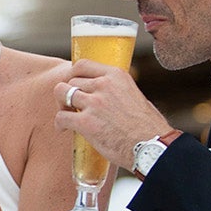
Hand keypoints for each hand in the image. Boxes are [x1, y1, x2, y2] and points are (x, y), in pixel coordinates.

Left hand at [54, 60, 174, 169]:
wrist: (151, 146)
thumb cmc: (147, 126)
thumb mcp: (133, 95)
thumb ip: (116, 90)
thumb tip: (104, 94)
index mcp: (116, 75)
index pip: (83, 64)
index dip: (74, 74)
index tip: (74, 84)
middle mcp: (104, 85)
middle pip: (71, 81)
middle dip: (69, 93)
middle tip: (72, 106)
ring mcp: (94, 103)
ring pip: (62, 94)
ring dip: (62, 105)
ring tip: (67, 115)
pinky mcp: (86, 122)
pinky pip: (61, 117)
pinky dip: (59, 123)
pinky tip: (64, 129)